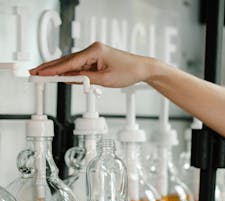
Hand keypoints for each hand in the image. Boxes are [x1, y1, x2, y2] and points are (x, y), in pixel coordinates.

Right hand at [29, 41, 155, 87]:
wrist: (141, 68)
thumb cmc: (128, 71)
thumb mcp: (105, 80)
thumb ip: (85, 79)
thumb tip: (69, 79)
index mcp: (94, 51)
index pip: (69, 62)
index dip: (53, 69)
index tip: (41, 73)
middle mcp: (93, 49)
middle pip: (66, 60)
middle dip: (50, 67)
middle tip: (35, 72)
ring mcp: (94, 54)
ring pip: (72, 63)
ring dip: (58, 70)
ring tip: (43, 75)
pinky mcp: (96, 59)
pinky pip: (80, 66)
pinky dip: (70, 71)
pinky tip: (61, 76)